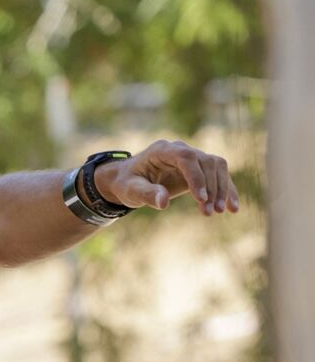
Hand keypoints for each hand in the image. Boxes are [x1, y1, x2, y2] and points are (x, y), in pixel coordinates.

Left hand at [95, 140, 239, 215]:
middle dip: (211, 188)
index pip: (186, 157)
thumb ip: (146, 194)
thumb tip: (163, 203)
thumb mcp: (130, 191)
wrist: (128, 179)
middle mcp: (180, 149)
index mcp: (162, 150)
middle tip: (209, 212)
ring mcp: (192, 157)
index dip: (196, 177)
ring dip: (222, 189)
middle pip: (206, 162)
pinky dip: (227, 190)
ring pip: (217, 167)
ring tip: (218, 212)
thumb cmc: (127, 184)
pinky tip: (232, 208)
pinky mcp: (199, 168)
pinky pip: (219, 175)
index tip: (200, 199)